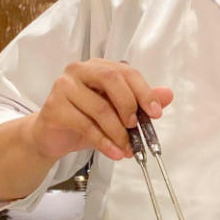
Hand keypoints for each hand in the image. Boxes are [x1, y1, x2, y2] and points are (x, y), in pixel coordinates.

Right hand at [29, 60, 172, 162]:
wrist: (51, 136)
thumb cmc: (84, 119)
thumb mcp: (116, 111)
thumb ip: (140, 101)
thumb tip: (167, 95)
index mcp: (97, 66)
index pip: (125, 71)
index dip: (144, 91)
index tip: (156, 112)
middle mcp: (79, 70)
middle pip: (111, 79)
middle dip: (129, 104)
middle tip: (137, 126)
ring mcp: (64, 87)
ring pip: (100, 107)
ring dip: (118, 132)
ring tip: (127, 148)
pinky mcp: (54, 107)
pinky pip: (85, 125)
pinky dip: (104, 142)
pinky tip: (114, 152)